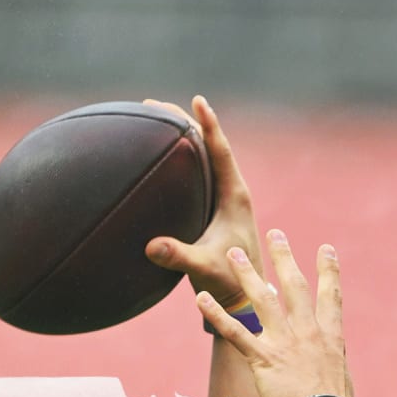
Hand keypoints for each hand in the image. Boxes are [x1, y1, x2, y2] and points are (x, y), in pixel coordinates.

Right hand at [143, 95, 261, 307]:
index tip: (199, 100)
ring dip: (181, 138)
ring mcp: (222, 200)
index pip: (222, 152)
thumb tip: (152, 247)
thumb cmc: (230, 281)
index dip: (210, 125)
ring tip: (152, 120)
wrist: (244, 297)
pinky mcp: (212, 210)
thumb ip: (181, 256)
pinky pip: (196, 176)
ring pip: (203, 159)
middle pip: (209, 147)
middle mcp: (231, 192)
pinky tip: (158, 158)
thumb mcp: (204, 268)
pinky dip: (178, 160)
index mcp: (235, 197)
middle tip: (153, 104)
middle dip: (185, 123)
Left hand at [198, 230, 354, 396]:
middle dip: (283, 256)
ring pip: (263, 299)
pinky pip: (235, 331)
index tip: (325, 248)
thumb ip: (332, 364)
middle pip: (295, 285)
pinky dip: (215, 314)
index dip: (328, 270)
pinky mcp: (263, 359)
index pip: (331, 295)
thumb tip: (331, 364)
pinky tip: (200, 298)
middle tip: (274, 233)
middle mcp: (308, 332)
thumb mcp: (341, 379)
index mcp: (331, 337)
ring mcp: (285, 343)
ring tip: (233, 254)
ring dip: (246, 274)